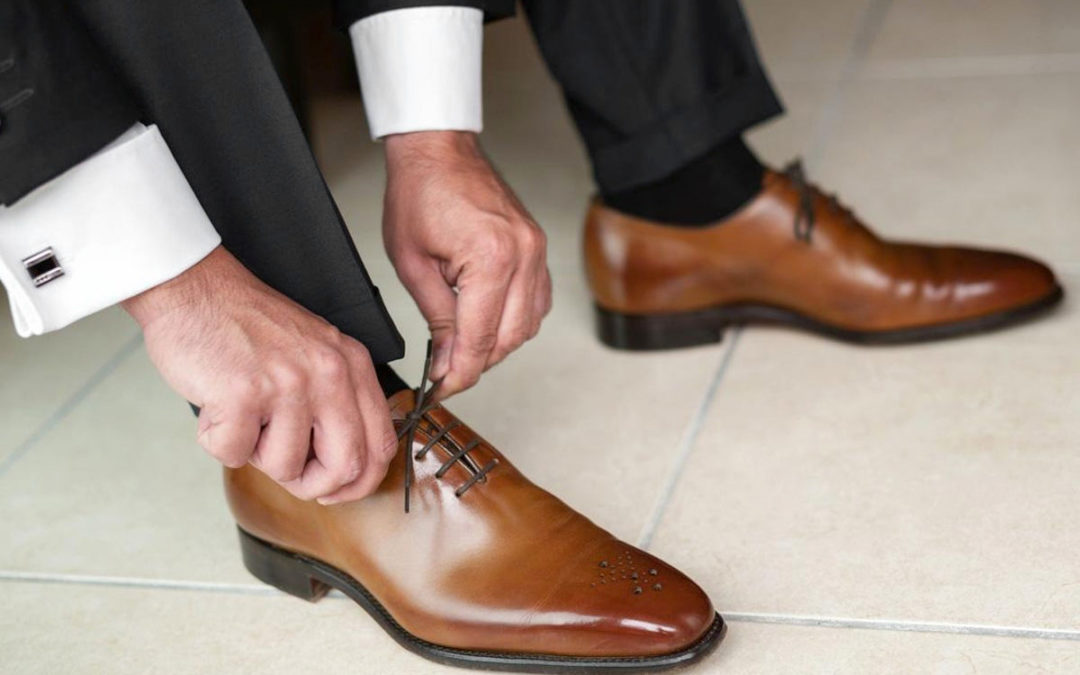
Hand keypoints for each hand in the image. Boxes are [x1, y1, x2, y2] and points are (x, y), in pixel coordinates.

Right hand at [123, 246, 396, 504]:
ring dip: (254, 454)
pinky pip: (234, 454)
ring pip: (284, 466)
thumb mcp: (316, 353)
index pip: (381, 446)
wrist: (196, 289)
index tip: (333, 489)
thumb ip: (338, 402)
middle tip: (287, 472)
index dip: (359, 482)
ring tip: (243, 415)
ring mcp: (288, 384)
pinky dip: (218, 441)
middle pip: (346, 467)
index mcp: (352, 366)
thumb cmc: (248, 326)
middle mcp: (329, 374)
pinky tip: (217, 406)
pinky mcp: (243, 394)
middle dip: (312, 485)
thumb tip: (344, 471)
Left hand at [383, 131, 551, 398]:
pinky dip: (516, 321)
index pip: (480, 336)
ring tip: (463, 348)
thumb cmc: (419, 193)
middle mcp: (523, 254)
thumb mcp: (412, 264)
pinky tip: (490, 323)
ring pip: (529, 324)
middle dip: (478, 362)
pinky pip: (538, 301)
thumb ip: (436, 317)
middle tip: (447, 374)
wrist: (439, 150)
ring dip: (498, 344)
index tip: (443, 389)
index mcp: (490, 257)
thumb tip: (445, 360)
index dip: (460, 371)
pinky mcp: (538, 247)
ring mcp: (536, 250)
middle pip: (511, 337)